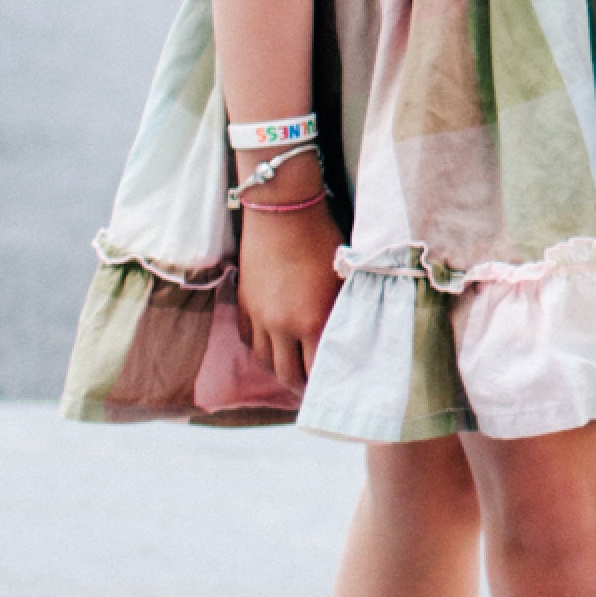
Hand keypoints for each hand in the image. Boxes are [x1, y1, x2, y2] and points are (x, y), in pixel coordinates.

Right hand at [234, 199, 340, 391]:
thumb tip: (352, 335)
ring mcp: (258, 316)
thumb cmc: (322, 237)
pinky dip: (258, 347)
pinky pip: (247, 339)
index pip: (316, 371)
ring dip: (278, 368)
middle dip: (299, 386)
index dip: (324, 384)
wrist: (283, 209)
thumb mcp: (343, 277)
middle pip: (286, 374)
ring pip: (263, 360)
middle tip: (312, 387)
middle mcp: (281, 326)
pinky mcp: (243, 302)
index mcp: (312, 321)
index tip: (332, 387)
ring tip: (292, 369)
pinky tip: (271, 346)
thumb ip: (343, 311)